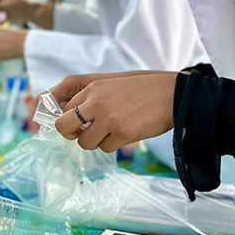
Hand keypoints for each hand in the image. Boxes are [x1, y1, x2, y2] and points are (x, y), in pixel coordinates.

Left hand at [55, 72, 177, 152]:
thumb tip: (77, 122)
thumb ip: (93, 100)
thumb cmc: (142, 91)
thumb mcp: (112, 87)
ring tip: (112, 132)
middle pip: (64, 126)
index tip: (78, 125)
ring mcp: (108, 119)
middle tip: (83, 135)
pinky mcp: (122, 133)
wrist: (170, 94)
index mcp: (93, 89)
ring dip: (97, 141)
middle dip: (71, 134)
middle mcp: (96, 103)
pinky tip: (126, 132)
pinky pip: (106, 148)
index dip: (70, 120)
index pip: (65, 109)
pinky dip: (114, 144)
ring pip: (86, 142)